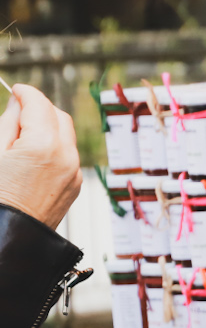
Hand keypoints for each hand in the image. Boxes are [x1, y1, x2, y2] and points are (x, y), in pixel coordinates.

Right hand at [0, 84, 81, 228]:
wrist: (8, 238)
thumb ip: (8, 123)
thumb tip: (18, 103)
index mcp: (43, 145)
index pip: (39, 105)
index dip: (26, 93)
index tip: (16, 89)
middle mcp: (66, 155)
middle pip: (58, 116)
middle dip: (40, 109)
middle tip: (17, 111)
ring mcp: (74, 172)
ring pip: (66, 135)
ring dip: (48, 128)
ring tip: (22, 136)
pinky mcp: (75, 185)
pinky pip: (68, 155)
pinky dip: (54, 147)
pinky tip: (32, 156)